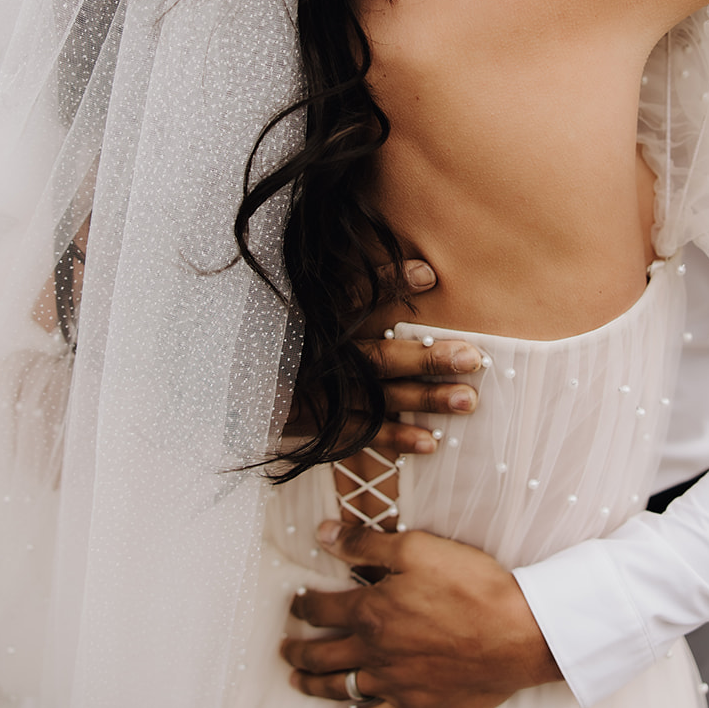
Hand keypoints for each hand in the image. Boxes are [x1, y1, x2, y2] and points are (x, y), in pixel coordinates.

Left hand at [282, 520, 561, 707]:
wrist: (517, 635)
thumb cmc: (471, 587)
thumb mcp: (417, 549)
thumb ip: (365, 544)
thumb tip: (323, 535)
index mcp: (371, 610)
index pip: (322, 608)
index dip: (304, 605)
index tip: (295, 604)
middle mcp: (373, 650)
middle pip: (321, 652)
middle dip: (297, 648)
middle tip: (284, 647)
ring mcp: (391, 683)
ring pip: (336, 686)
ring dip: (310, 683)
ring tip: (294, 679)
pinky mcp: (412, 707)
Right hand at [284, 259, 484, 455]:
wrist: (236, 392)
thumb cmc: (278, 342)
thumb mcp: (293, 304)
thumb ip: (337, 287)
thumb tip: (407, 265)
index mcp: (311, 321)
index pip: (350, 295)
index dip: (389, 283)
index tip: (430, 274)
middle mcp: (317, 357)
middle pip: (377, 356)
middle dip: (426, 358)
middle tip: (472, 357)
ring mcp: (317, 395)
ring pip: (377, 397)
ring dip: (423, 400)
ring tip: (467, 399)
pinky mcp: (316, 425)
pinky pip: (361, 433)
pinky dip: (395, 438)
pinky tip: (431, 441)